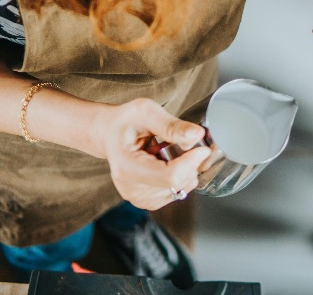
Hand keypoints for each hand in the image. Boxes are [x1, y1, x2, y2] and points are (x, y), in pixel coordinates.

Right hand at [91, 98, 210, 209]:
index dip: (192, 162)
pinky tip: (169, 162)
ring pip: (182, 188)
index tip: (203, 147)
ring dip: (186, 169)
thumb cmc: (126, 121)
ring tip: (169, 151)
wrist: (110, 134)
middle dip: (191, 163)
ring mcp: (140, 198)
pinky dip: (182, 176)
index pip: (171, 176)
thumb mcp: (146, 112)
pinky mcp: (149, 201)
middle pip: (178, 183)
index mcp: (127, 168)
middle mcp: (131, 189)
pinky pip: (178, 190)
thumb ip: (172, 125)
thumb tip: (197, 135)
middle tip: (185, 141)